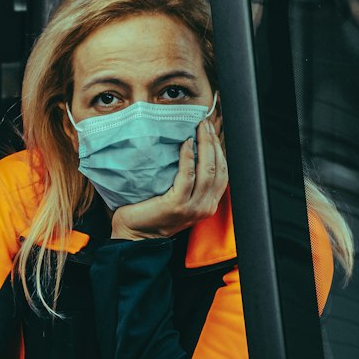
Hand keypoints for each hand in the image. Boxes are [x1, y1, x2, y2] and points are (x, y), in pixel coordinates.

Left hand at [111, 117, 227, 240]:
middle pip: (218, 168)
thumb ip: (189, 181)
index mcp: (208, 204)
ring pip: (207, 170)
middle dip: (213, 142)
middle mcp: (205, 207)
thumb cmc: (152, 213)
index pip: (222, 172)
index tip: (210, 130)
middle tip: (204, 123)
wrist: (135, 236)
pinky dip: (188, 157)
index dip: (218, 149)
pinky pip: (187, 176)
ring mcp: (193, 207)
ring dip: (205, 145)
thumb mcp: (178, 197)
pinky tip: (186, 143)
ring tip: (198, 128)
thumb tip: (189, 148)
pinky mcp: (177, 205)